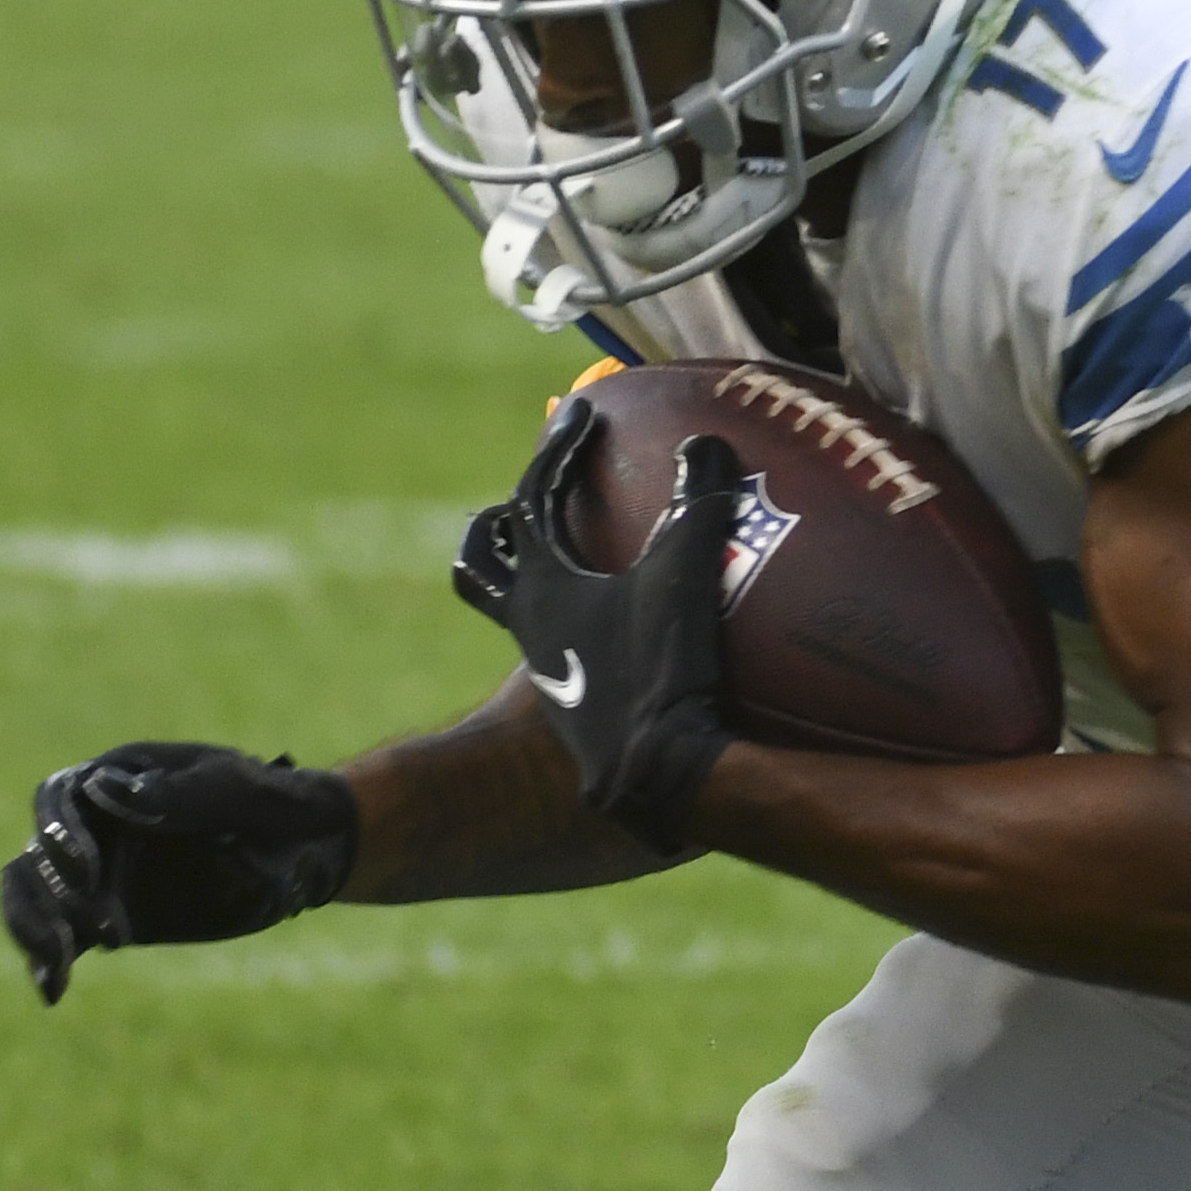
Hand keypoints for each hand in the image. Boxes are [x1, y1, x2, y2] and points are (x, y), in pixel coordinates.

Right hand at [0, 743, 355, 1004]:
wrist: (305, 850)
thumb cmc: (277, 805)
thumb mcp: (241, 794)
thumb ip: (183, 793)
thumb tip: (105, 789)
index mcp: (124, 775)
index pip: (63, 796)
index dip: (64, 833)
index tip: (88, 872)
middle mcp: (97, 819)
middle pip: (39, 850)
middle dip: (52, 889)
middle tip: (99, 926)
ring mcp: (97, 868)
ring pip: (33, 891)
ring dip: (36, 925)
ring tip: (62, 960)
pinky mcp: (103, 912)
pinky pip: (59, 933)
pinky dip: (47, 960)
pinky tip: (53, 990)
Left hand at [459, 394, 739, 852]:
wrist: (655, 779)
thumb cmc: (657, 673)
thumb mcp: (685, 577)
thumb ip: (698, 506)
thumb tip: (709, 442)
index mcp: (541, 587)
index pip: (533, 497)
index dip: (560, 447)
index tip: (584, 411)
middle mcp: (529, 626)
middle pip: (482, 562)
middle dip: (502, 523)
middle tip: (533, 499)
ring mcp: (548, 670)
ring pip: (515, 609)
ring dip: (536, 576)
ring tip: (579, 561)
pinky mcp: (576, 705)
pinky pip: (562, 645)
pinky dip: (584, 619)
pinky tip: (633, 623)